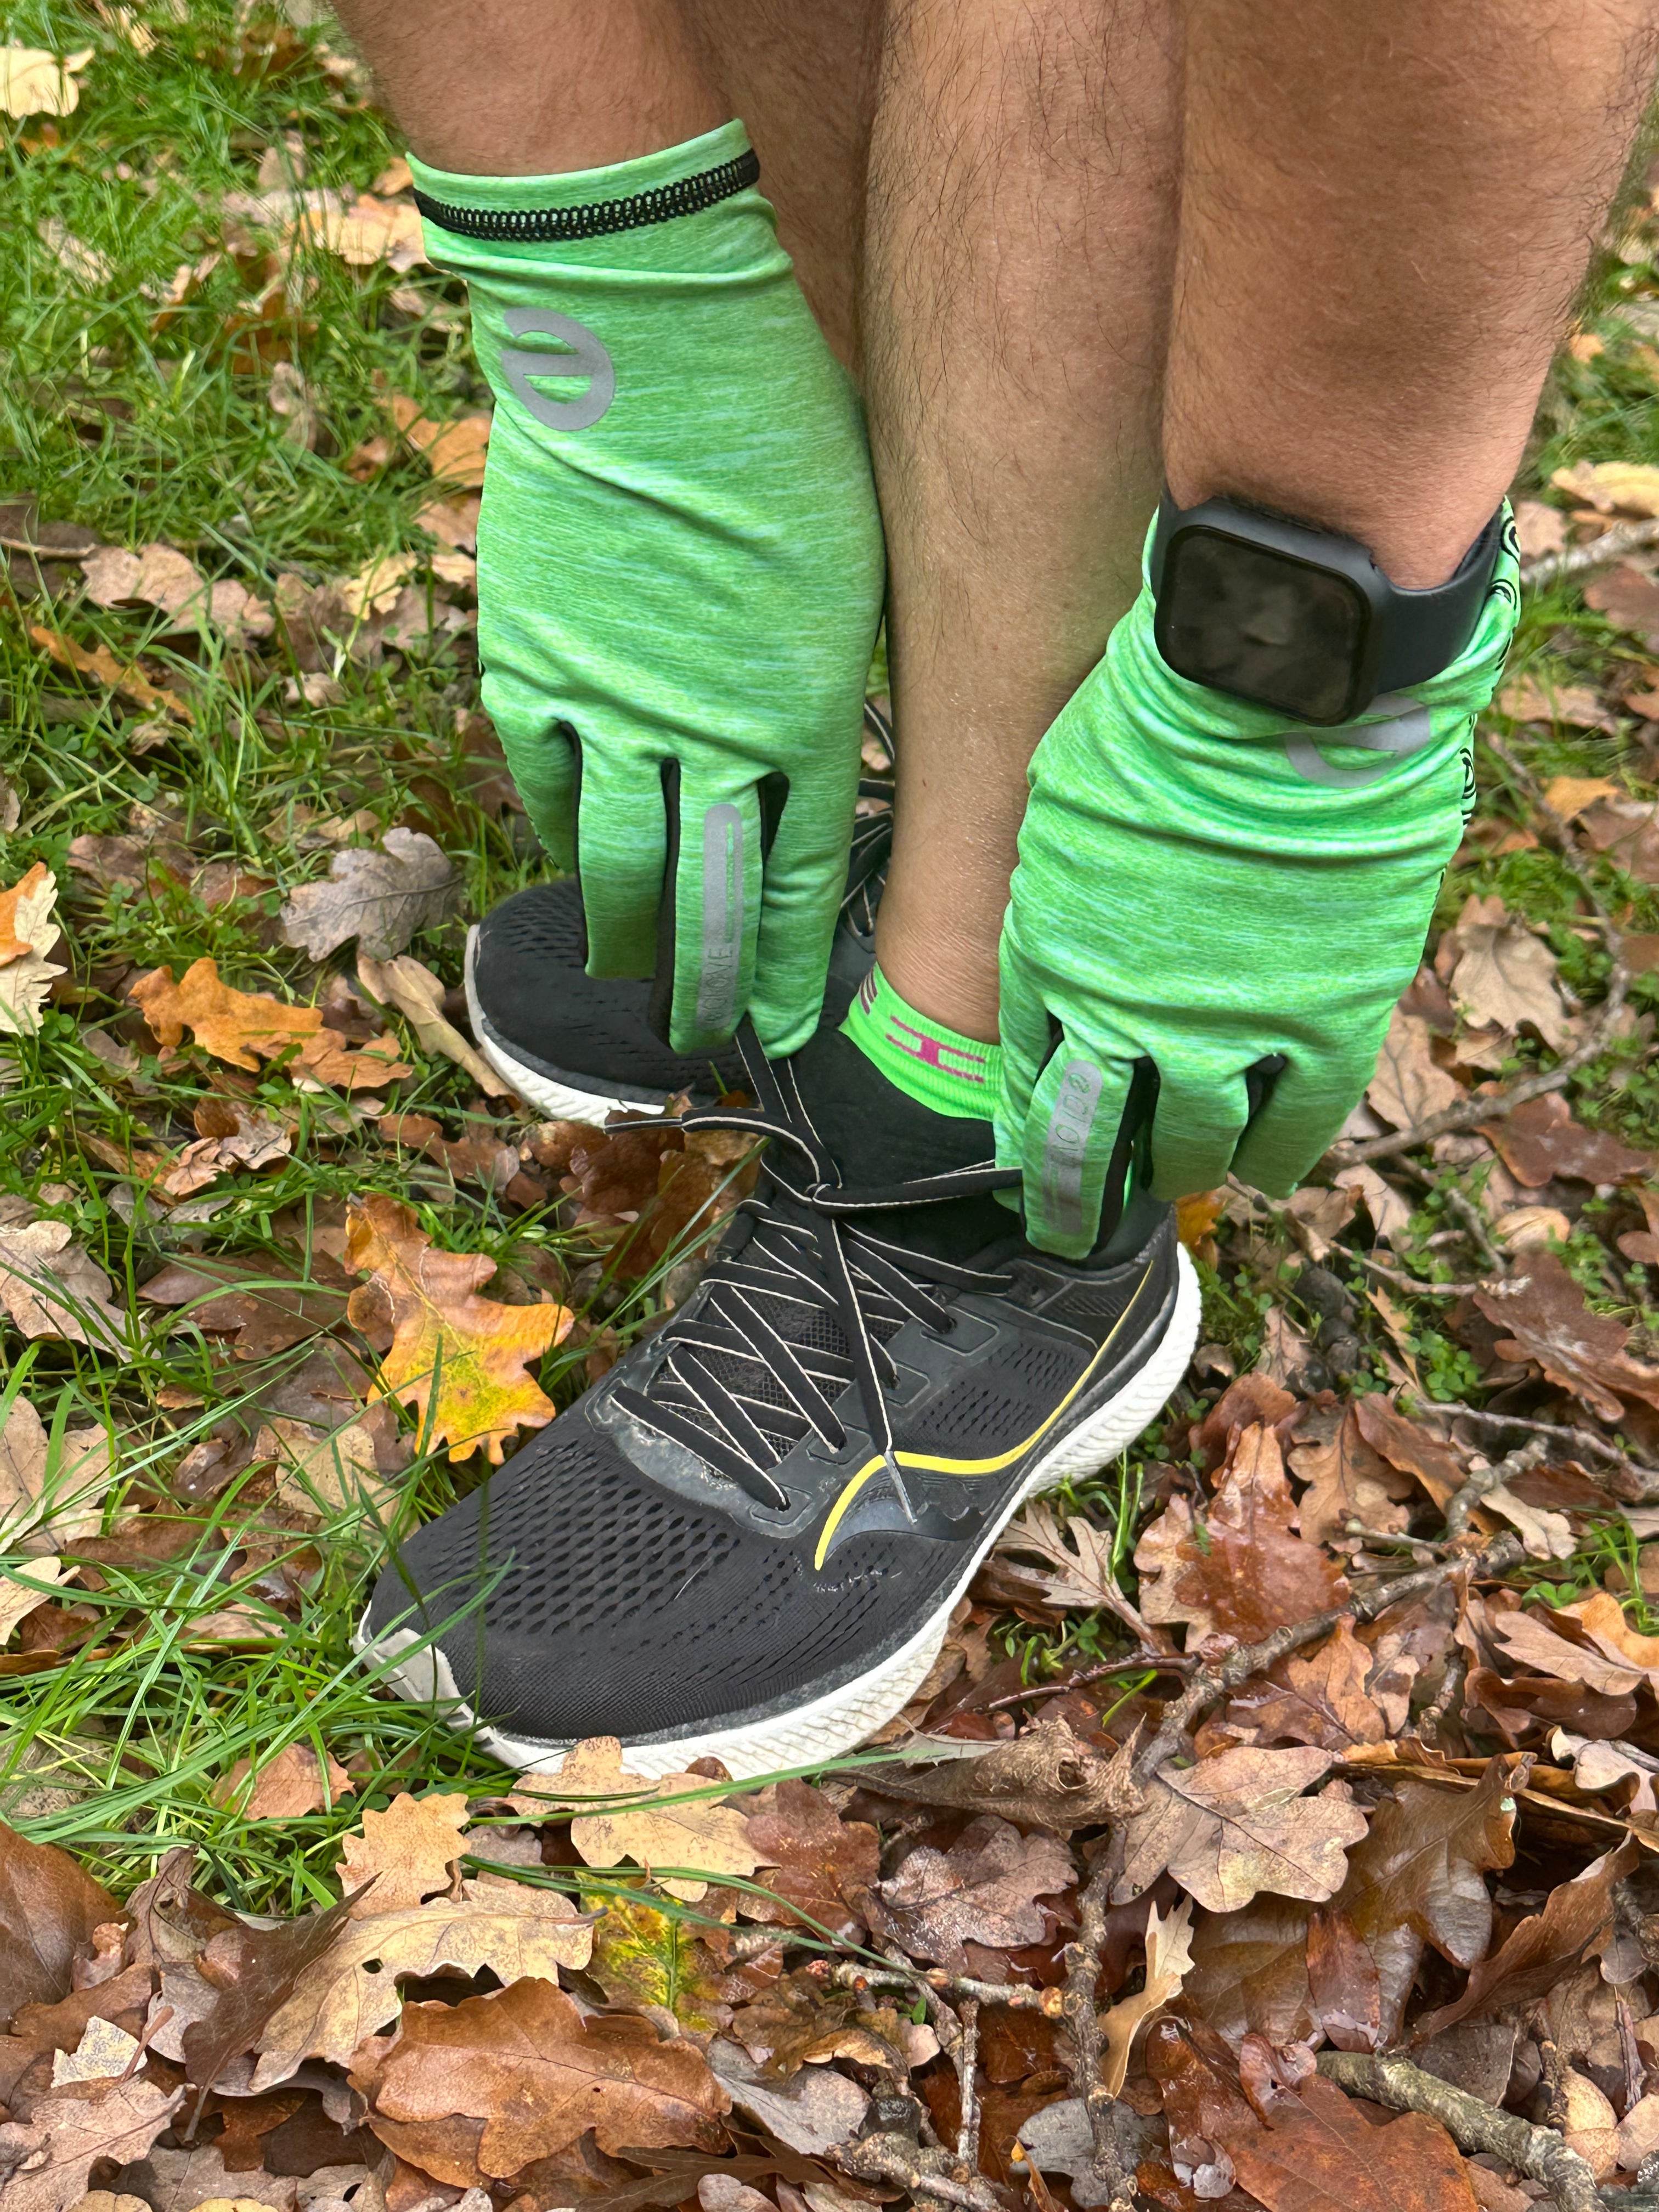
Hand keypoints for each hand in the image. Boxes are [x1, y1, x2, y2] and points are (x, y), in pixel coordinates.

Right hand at [437, 133, 886, 1058]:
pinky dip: (559, 828)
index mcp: (800, 712)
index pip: (797, 878)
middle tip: (705, 1041)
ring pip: (613, 864)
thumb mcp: (849, 568)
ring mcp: (607, 707)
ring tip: (633, 988)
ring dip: (628, 939)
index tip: (785, 1019)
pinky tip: (573, 864)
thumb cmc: (779, 432)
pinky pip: (543, 780)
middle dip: (708, 985)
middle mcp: (703, 734)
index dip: (787, 962)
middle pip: (704, 900)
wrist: (645, 341)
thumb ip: (826, 681)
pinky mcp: (529, 666)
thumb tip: (806, 753)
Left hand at [995, 528, 1518, 1255]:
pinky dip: (1281, 1157)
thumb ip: (1062, 889)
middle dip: (1073, 1197)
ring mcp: (1228, 1029)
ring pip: (1196, 1144)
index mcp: (1049, 960)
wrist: (1277, 684)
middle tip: (1066, 1229)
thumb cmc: (1161, 715)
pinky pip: (1302, 1122)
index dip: (1023, 1130)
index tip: (1022, 1162)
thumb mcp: (1066, 807)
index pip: (1025, 1077)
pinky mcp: (1325, 1022)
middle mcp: (1126, 1017)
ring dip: (1182, 1172)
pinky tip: (1268, 1177)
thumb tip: (1070, 928)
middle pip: (1089, 1141)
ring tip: (1180, 1184)